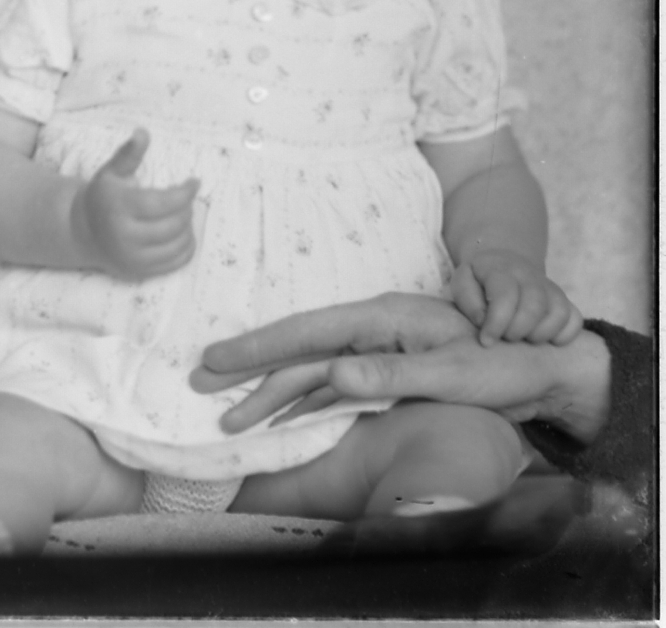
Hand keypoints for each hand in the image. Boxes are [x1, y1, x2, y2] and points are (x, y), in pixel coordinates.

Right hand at [70, 129, 197, 280]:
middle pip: (175, 224)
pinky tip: (180, 234)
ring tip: (180, 215)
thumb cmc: (103, 197)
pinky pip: (177, 262)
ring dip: (188, 227)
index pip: (163, 202)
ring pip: (179, 244)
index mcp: (118, 207)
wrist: (82, 232)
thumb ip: (128, 153)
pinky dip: (186, 247)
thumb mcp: (111, 172)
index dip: (185, 192)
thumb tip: (143, 132)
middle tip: (183, 198)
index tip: (195, 182)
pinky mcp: (141, 271)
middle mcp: (124, 235)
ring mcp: (133, 257)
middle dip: (186, 208)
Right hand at [191, 292, 609, 444]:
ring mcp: (374, 352)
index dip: (259, 346)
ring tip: (227, 416)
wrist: (540, 365)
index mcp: (381, 319)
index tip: (218, 358)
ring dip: (267, 394)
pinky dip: (297, 405)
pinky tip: (274, 419)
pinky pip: (328, 390)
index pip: (307, 332)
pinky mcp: (381, 374)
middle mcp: (369, 331)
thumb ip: (389, 374)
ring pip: (308, 373)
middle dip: (247, 367)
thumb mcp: (451, 371)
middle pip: (296, 350)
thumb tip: (331, 376)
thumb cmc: (501, 365)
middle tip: (198, 379)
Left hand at [452, 248, 582, 344]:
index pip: (505, 296)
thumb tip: (483, 322)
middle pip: (535, 306)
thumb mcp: (463, 284)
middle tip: (505, 338)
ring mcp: (550, 288)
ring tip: (523, 339)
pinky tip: (546, 341)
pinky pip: (575, 320)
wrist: (503, 265)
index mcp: (500, 269)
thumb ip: (468, 301)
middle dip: (517, 330)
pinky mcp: (564, 301)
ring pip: (558, 313)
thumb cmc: (478, 282)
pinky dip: (564, 335)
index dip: (496, 323)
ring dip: (540, 335)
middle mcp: (530, 276)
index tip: (486, 341)